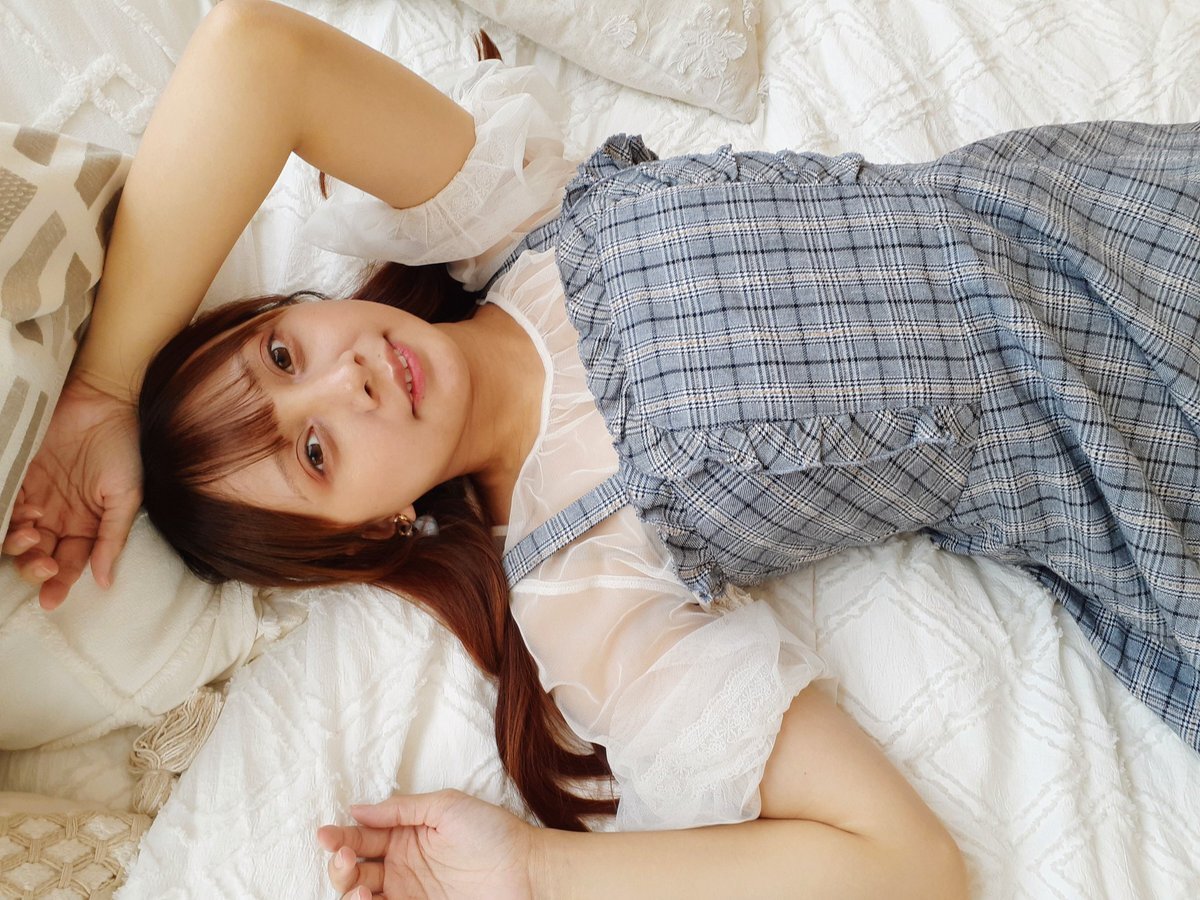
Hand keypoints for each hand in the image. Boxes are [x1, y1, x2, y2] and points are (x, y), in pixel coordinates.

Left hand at [2, 375, 141, 609]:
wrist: (103, 402)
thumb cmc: (123, 448)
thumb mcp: (127, 497)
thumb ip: (112, 538)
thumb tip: (104, 581)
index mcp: (88, 526)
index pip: (70, 563)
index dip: (61, 583)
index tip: (52, 599)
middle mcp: (60, 517)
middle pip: (40, 556)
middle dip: (38, 568)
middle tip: (44, 565)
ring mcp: (39, 497)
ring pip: (18, 537)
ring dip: (21, 547)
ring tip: (33, 537)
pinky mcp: (20, 477)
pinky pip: (6, 507)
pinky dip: (11, 518)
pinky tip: (28, 515)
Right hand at [317, 790, 536, 899]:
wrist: (527, 869)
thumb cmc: (493, 831)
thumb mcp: (446, 807)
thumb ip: (401, 808)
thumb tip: (357, 808)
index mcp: (405, 836)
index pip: (361, 837)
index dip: (339, 837)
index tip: (326, 835)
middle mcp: (401, 867)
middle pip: (353, 871)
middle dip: (339, 865)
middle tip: (343, 856)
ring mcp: (409, 894)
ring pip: (362, 897)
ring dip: (349, 892)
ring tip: (361, 887)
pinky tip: (368, 898)